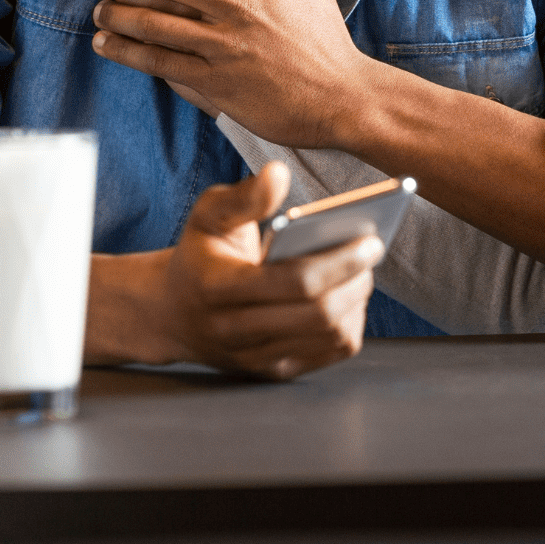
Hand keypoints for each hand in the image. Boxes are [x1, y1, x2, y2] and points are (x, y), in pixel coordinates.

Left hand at [91, 0, 376, 149]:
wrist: (344, 96)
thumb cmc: (325, 36)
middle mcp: (236, 4)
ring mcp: (223, 44)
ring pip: (150, 18)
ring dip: (114, 10)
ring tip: (99, 7)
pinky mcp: (215, 82)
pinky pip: (157, 61)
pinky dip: (124, 49)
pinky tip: (106, 42)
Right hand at [92, 163, 378, 378]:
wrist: (171, 313)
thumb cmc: (200, 254)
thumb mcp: (209, 215)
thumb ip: (245, 195)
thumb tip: (279, 173)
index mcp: (219, 289)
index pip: (295, 283)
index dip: (340, 262)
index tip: (370, 240)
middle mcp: (235, 332)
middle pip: (320, 315)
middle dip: (357, 281)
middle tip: (373, 250)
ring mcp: (257, 358)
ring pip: (330, 337)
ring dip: (357, 302)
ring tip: (361, 271)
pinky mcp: (274, 370)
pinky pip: (330, 353)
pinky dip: (350, 324)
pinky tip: (348, 297)